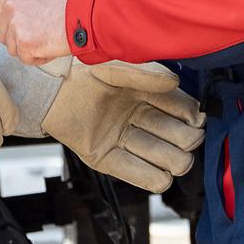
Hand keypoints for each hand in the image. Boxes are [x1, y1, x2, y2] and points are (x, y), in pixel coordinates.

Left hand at [0, 0, 71, 64]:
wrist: (84, 12)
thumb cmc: (69, 2)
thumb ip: (21, 1)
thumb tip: (13, 13)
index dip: (7, 27)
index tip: (19, 30)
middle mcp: (10, 7)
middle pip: (3, 36)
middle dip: (19, 39)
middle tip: (40, 34)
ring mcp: (16, 26)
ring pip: (14, 49)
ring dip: (30, 49)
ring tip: (48, 37)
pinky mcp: (25, 43)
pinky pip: (27, 59)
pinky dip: (39, 57)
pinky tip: (51, 45)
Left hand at [40, 59, 203, 191]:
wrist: (48, 87)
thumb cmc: (81, 72)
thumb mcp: (115, 66)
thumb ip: (145, 73)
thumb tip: (176, 83)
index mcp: (146, 95)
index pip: (182, 109)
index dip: (191, 116)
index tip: (195, 118)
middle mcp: (138, 119)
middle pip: (179, 138)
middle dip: (187, 139)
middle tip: (187, 137)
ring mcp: (123, 140)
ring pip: (165, 159)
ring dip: (175, 159)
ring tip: (177, 157)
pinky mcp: (104, 158)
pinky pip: (136, 174)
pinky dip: (153, 177)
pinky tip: (163, 174)